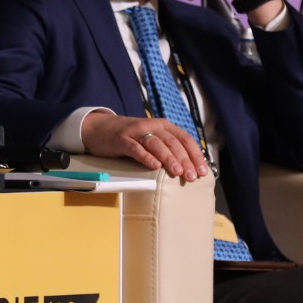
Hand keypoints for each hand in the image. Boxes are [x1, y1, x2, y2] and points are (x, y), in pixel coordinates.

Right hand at [81, 111, 208, 180]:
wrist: (99, 128)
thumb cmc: (130, 138)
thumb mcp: (151, 139)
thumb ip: (167, 148)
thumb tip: (189, 168)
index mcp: (163, 126)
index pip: (185, 139)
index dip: (195, 155)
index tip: (203, 171)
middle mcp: (152, 126)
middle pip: (173, 142)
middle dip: (185, 160)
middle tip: (192, 176)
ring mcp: (136, 132)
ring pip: (157, 144)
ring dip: (169, 158)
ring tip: (177, 172)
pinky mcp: (122, 139)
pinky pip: (136, 148)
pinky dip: (146, 157)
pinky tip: (154, 166)